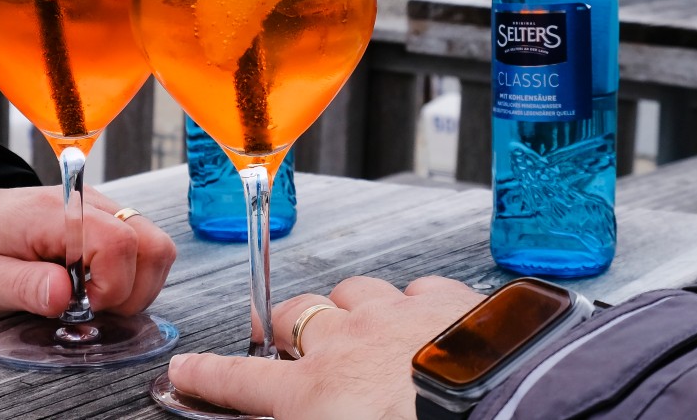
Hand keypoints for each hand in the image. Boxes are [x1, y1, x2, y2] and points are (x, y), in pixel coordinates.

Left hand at [0, 185, 175, 317]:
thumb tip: (67, 297)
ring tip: (92, 300)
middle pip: (153, 244)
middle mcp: (87, 203)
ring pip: (156, 248)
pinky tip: (95, 289)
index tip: (80, 306)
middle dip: (134, 291)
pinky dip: (131, 278)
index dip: (111, 287)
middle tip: (91, 308)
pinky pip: (143, 249)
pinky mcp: (104, 222)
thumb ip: (26, 288)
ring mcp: (100, 210)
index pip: (119, 243)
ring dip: (136, 286)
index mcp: (55, 213)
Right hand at [168, 276, 482, 419]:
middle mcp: (346, 344)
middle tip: (296, 348)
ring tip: (366, 334)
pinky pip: (419, 290)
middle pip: (293, 316)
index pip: (240, 381)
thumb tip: (304, 414)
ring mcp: (395, 315)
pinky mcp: (447, 301)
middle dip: (288, 328)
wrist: (511, 414)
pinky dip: (418, 306)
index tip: (185, 370)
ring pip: (352, 292)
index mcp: (315, 395)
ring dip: (351, 310)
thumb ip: (313, 419)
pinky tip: (431, 326)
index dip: (207, 375)